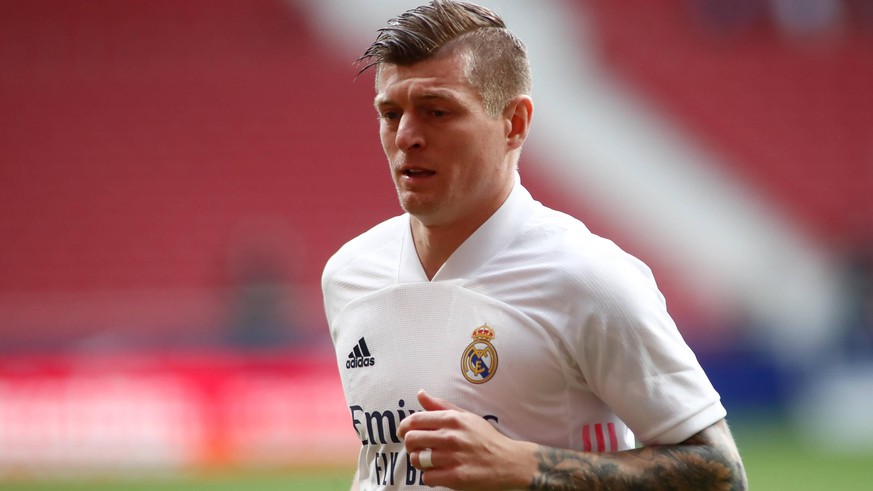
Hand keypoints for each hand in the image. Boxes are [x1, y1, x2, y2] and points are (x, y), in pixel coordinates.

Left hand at [396, 389, 536, 489]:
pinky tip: (438, 472)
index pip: (415, 420)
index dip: (404, 427)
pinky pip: (427, 478)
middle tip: (416, 448)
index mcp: (452, 419)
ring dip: (419, 462)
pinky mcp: (456, 477)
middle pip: (412, 439)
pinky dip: (429, 477)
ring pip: (417, 460)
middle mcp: (451, 437)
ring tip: (428, 461)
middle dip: (410, 445)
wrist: (509, 462)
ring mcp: (452, 457)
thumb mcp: (466, 416)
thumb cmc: (486, 438)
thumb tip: (420, 394)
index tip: (404, 432)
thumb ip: (441, 406)